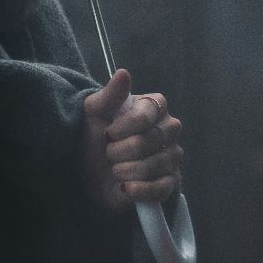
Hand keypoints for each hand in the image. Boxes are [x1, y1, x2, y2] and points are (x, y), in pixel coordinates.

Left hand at [81, 69, 183, 211]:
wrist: (89, 170)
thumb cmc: (94, 135)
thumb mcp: (93, 113)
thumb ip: (109, 95)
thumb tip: (123, 73)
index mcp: (155, 106)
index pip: (147, 115)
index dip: (123, 127)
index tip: (107, 133)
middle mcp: (169, 129)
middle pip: (149, 142)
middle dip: (120, 151)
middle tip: (108, 152)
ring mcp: (173, 156)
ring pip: (154, 166)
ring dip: (125, 170)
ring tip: (114, 169)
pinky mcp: (171, 182)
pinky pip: (162, 188)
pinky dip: (139, 190)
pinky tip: (125, 187)